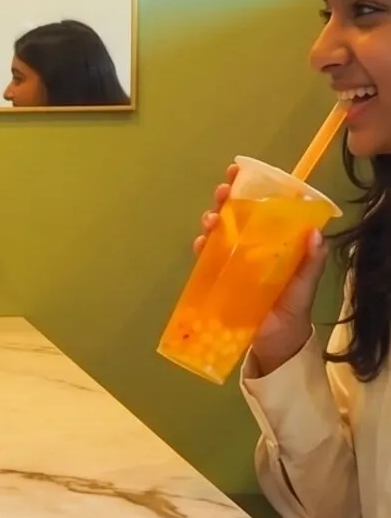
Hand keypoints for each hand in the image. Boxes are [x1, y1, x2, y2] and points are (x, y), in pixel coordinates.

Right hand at [195, 166, 328, 376]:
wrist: (275, 345)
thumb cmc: (292, 311)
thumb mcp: (305, 285)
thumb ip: (311, 262)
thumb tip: (316, 235)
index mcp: (273, 243)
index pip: (262, 208)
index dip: (251, 188)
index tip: (240, 172)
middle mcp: (251, 247)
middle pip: (236, 215)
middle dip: (226, 199)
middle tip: (223, 190)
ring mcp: (232, 263)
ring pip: (219, 233)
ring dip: (213, 221)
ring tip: (212, 219)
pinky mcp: (218, 281)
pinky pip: (207, 260)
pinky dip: (202, 249)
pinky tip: (201, 243)